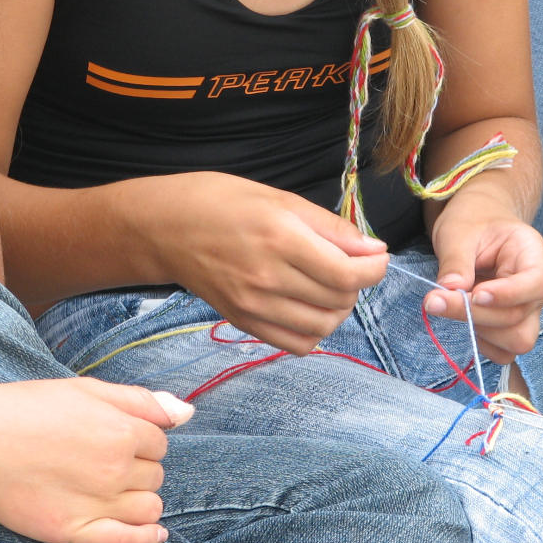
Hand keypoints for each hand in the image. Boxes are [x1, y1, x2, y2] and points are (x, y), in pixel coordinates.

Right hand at [0, 377, 193, 542]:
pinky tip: (154, 533)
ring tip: (115, 488)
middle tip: (105, 458)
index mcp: (122, 431)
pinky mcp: (75, 532)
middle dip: (139, 467)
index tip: (117, 435)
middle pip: (155, 474)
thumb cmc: (30, 408)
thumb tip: (187, 413)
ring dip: (141, 498)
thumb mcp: (89, 389)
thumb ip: (143, 402)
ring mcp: (98, 504)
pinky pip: (128, 541)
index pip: (159, 441)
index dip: (141, 438)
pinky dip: (146, 538)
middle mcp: (116, 470)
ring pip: (149, 507)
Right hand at [129, 172, 389, 354]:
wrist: (166, 227)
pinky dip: (315, 331)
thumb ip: (331, 228)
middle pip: (339, 300)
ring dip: (339, 309)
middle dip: (358, 284)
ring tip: (331, 286)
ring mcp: (254, 305)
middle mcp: (268, 277)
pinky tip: (310, 306)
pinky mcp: (243, 321)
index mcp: (281, 239)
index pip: (348, 274)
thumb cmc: (222, 202)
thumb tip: (373, 250)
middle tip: (350, 264)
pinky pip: (296, 344)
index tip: (376, 257)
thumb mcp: (281, 199)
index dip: (375, 269)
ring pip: (322, 327)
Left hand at [423, 188, 542, 363]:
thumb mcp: (458, 231)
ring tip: (451, 306)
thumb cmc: (472, 222)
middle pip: (520, 319)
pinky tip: (463, 319)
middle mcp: (536, 287)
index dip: (508, 295)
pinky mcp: (512, 326)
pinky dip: (482, 343)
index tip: (475, 294)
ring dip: (479, 331)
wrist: (477, 224)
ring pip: (517, 340)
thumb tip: (450, 289)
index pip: (538, 284)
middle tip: (436, 301)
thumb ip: (456, 260)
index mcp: (533, 255)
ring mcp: (527, 310)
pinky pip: (505, 351)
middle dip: (478, 316)